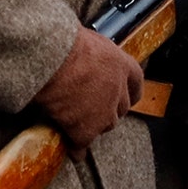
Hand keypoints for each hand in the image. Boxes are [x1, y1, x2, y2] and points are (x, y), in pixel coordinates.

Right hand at [32, 25, 142, 151]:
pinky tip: (71, 148)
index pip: (136, 83)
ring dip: (94, 126)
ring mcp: (103, 113)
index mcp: (122, 64)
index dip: (128, 91)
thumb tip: (85, 57)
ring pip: (105, 126)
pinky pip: (81, 144)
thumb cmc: (64, 41)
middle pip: (121, 108)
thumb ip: (95, 55)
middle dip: (109, 109)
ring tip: (79, 123)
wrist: (52, 58)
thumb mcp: (89, 40)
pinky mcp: (85, 129)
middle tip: (92, 108)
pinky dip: (76, 147)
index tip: (123, 94)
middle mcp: (118, 90)